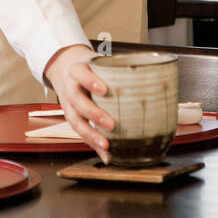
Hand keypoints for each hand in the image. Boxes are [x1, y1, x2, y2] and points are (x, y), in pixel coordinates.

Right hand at [43, 44, 114, 163]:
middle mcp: (69, 87)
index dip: (91, 81)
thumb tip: (154, 77)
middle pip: (77, 101)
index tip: (104, 89)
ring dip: (91, 135)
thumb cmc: (89, 67)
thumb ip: (117, 70)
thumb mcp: (98, 62)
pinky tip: (106, 155)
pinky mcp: (70, 117)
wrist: (63, 68)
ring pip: (75, 120)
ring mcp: (67, 103)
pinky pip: (80, 133)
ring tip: (106, 145)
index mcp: (77, 70)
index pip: (81, 74)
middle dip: (93, 114)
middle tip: (111, 124)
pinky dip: (93, 145)